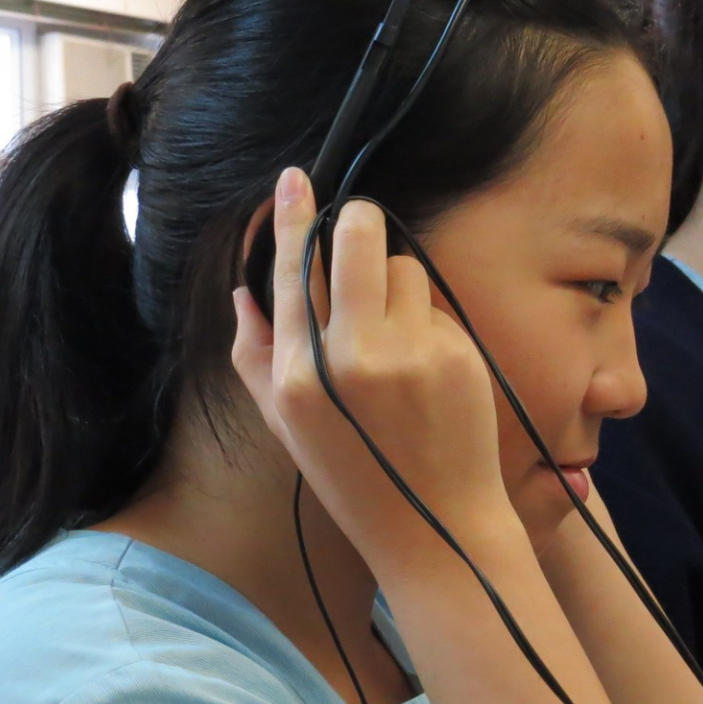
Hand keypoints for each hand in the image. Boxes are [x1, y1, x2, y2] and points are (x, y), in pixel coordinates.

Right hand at [231, 168, 518, 572]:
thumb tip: (246, 289)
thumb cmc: (354, 475)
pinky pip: (434, 306)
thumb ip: (255, 355)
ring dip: (396, 284)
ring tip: (395, 338)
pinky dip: (426, 322)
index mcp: (299, 376)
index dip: (295, 217)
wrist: (435, 526)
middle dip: (359, 223)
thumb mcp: (286, 425)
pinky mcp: (456, 354)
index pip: (294, 271)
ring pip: (402, 266)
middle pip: (357, 238)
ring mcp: (410, 353)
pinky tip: (426, 369)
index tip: (296, 177)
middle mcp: (352, 357)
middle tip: (359, 229)